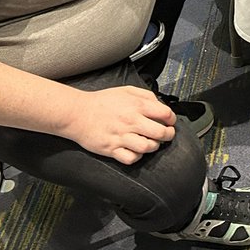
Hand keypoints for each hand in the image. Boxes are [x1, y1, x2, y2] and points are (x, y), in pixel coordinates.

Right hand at [60, 86, 175, 164]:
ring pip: (148, 147)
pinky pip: (131, 158)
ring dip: (154, 146)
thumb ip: (145, 96)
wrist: (77, 113)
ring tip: (152, 142)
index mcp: (136, 106)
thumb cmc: (101, 102)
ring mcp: (121, 136)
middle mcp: (131, 121)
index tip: (170, 121)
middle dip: (168, 135)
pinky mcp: (112, 149)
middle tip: (167, 134)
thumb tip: (160, 104)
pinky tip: (136, 151)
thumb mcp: (126, 90)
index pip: (165, 114)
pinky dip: (137, 156)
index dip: (171, 119)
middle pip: (160, 133)